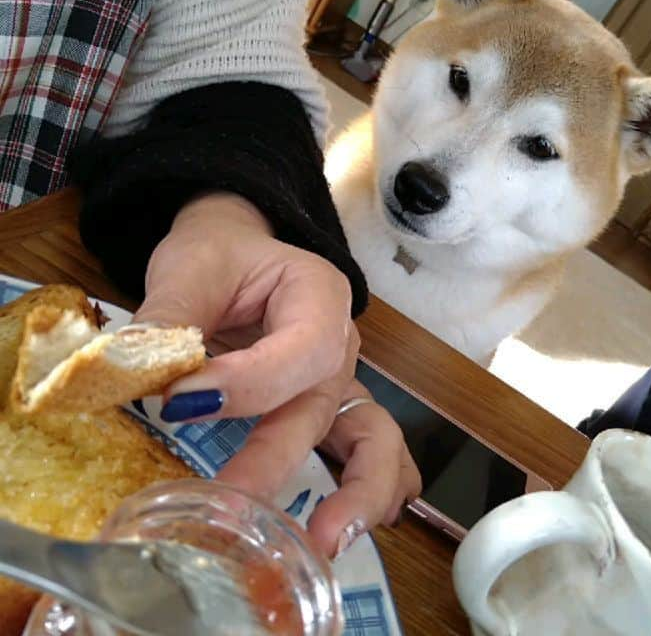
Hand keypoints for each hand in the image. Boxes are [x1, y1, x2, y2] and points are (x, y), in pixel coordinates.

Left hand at [135, 192, 419, 555]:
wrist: (237, 255)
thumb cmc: (220, 255)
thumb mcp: (190, 268)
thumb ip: (169, 319)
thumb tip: (131, 376)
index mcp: (318, 294)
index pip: (301, 348)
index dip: (247, 383)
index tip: (179, 403)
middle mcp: (339, 344)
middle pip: (322, 407)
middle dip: (279, 462)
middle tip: (233, 514)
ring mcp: (337, 383)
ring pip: (371, 439)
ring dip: (355, 495)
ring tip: (321, 544)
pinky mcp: (325, 411)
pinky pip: (363, 451)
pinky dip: (367, 492)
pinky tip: (344, 531)